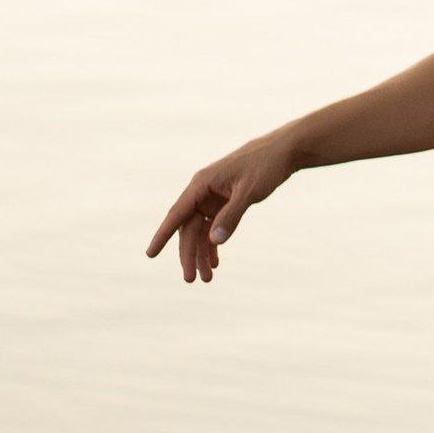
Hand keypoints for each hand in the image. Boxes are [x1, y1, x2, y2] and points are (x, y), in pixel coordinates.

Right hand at [146, 132, 298, 282]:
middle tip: (191, 280)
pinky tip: (216, 261)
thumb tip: (214, 242)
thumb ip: (231, 216)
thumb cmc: (265, 166)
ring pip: (200, 230)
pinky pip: (213, 227)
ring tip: (208, 278)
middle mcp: (203, 191)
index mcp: (202, 183)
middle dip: (189, 254)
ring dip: (202, 253)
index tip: (150, 254)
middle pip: (189, 228)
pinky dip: (213, 244)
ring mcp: (213, 197)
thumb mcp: (248, 191)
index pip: (177, 213)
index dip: (162, 235)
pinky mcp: (223, 202)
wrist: (283, 151)